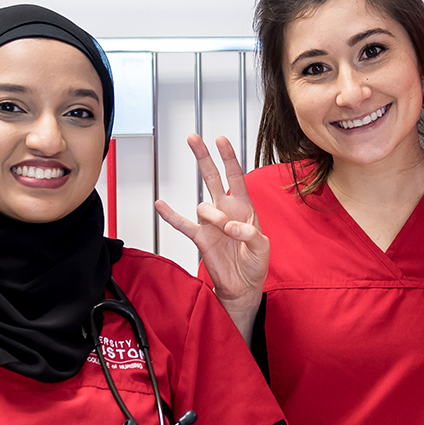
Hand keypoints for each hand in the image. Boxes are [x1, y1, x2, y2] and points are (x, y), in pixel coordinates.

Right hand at [155, 135, 268, 315]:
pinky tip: (160, 205)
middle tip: (193, 138)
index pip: (235, 176)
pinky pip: (183, 224)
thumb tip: (230, 227)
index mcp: (244, 208)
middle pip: (212, 177)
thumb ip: (250, 234)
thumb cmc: (255, 263)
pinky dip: (171, 215)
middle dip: (204, 157)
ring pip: (204, 205)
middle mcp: (226, 211)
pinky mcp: (200, 238)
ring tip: (225, 230)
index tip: (221, 139)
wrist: (243, 286)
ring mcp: (211, 223)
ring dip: (214, 216)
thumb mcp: (263, 247)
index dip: (229, 157)